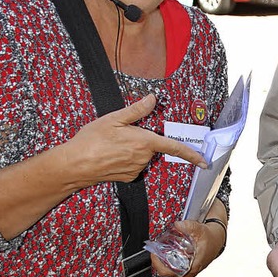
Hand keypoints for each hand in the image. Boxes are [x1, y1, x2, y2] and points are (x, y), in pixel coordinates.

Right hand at [66, 94, 206, 186]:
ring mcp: (135, 169)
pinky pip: (133, 165)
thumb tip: (153, 99)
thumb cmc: (91, 140)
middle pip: (152, 146)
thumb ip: (137, 110)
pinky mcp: (127, 177)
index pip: (173, 147)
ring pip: (142, 155)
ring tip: (111, 144)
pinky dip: (126, 158)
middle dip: (143, 139)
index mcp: (144, 141)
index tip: (204, 160)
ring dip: (133, 149)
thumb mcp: (114, 119)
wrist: (73, 165)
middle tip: (121, 135)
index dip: (191, 154)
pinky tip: (111, 154)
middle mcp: (143, 158)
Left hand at [152, 199, 228, 276]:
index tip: (153, 253)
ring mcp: (186, 272)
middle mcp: (188, 273)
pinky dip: (166, 260)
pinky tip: (165, 251)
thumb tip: (177, 225)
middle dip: (158, 260)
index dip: (157, 263)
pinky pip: (171, 268)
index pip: (167, 272)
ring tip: (158, 250)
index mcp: (191, 268)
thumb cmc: (211, 238)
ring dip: (162, 260)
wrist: (216, 239)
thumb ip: (188, 226)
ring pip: (167, 270)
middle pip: (165, 272)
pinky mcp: (185, 268)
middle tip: (154, 249)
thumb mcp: (200, 230)